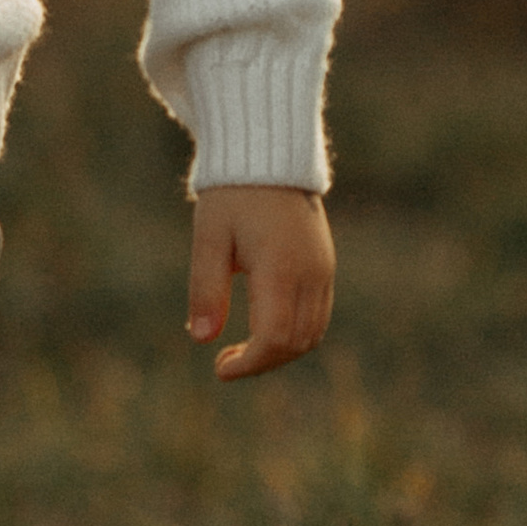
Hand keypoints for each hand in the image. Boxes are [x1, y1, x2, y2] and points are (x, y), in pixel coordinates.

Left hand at [188, 184, 333, 380]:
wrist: (269, 156)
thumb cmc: (232, 196)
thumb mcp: (209, 238)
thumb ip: (206, 288)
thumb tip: (200, 339)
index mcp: (280, 268)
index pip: (273, 338)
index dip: (248, 363)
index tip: (219, 368)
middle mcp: (311, 273)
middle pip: (296, 343)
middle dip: (261, 362)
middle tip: (225, 362)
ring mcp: (323, 270)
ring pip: (312, 333)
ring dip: (279, 351)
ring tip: (242, 349)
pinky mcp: (326, 266)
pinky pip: (318, 315)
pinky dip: (294, 333)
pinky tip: (263, 327)